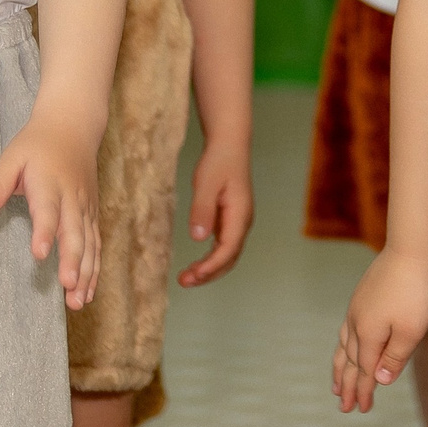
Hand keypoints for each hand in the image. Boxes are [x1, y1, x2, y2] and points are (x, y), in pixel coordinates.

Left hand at [0, 110, 101, 308]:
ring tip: (78, 300)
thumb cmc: (37, 144)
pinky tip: (89, 290)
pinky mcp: (92, 213)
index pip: (47, 210)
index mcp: (49, 183)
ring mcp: (86, 207)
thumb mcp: (11, 157)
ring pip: (89, 242)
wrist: (74, 126)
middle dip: (72, 260)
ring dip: (86, 271)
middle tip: (67, 286)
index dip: (45, 232)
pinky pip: (96, 244)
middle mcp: (72, 197)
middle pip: (74, 231)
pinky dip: (95, 268)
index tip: (39, 253)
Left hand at [176, 139, 253, 287]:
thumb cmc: (218, 161)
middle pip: (230, 258)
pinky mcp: (231, 219)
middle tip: (185, 282)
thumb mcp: (206, 183)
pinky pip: (223, 246)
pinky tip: (196, 264)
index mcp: (240, 215)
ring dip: (210, 269)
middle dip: (209, 274)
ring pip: (228, 255)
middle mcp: (243, 222)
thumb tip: (198, 239)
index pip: (228, 249)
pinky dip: (211, 259)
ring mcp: (238, 222)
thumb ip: (202, 210)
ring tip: (187, 277)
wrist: (230, 144)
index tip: (193, 275)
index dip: (211, 266)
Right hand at [333, 249, 427, 412]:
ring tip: (337, 385)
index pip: (365, 372)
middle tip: (344, 408)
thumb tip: (379, 380)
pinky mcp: (361, 298)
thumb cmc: (415, 292)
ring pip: (344, 347)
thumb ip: (395, 358)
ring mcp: (356, 310)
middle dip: (348, 386)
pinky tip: (346, 347)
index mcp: (369, 336)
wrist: (409, 251)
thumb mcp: (411, 331)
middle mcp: (357, 324)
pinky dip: (344, 347)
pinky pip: (346, 331)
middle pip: (351, 362)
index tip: (362, 410)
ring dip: (341, 368)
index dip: (364, 392)